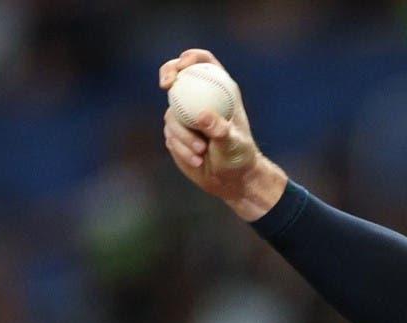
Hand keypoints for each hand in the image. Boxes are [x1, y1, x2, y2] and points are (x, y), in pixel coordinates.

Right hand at [158, 49, 286, 221]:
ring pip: (171, 113)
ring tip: (201, 152)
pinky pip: (170, 135)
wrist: (232, 180)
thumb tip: (202, 116)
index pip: (204, 63)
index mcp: (221, 91)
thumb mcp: (234, 143)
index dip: (191, 58)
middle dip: (168, 73)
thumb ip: (220, 129)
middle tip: (166, 85)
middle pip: (177, 74)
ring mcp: (187, 115)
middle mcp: (202, 99)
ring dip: (182, 134)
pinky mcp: (177, 133)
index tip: (182, 66)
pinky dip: (181, 148)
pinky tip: (196, 160)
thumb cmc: (239, 158)